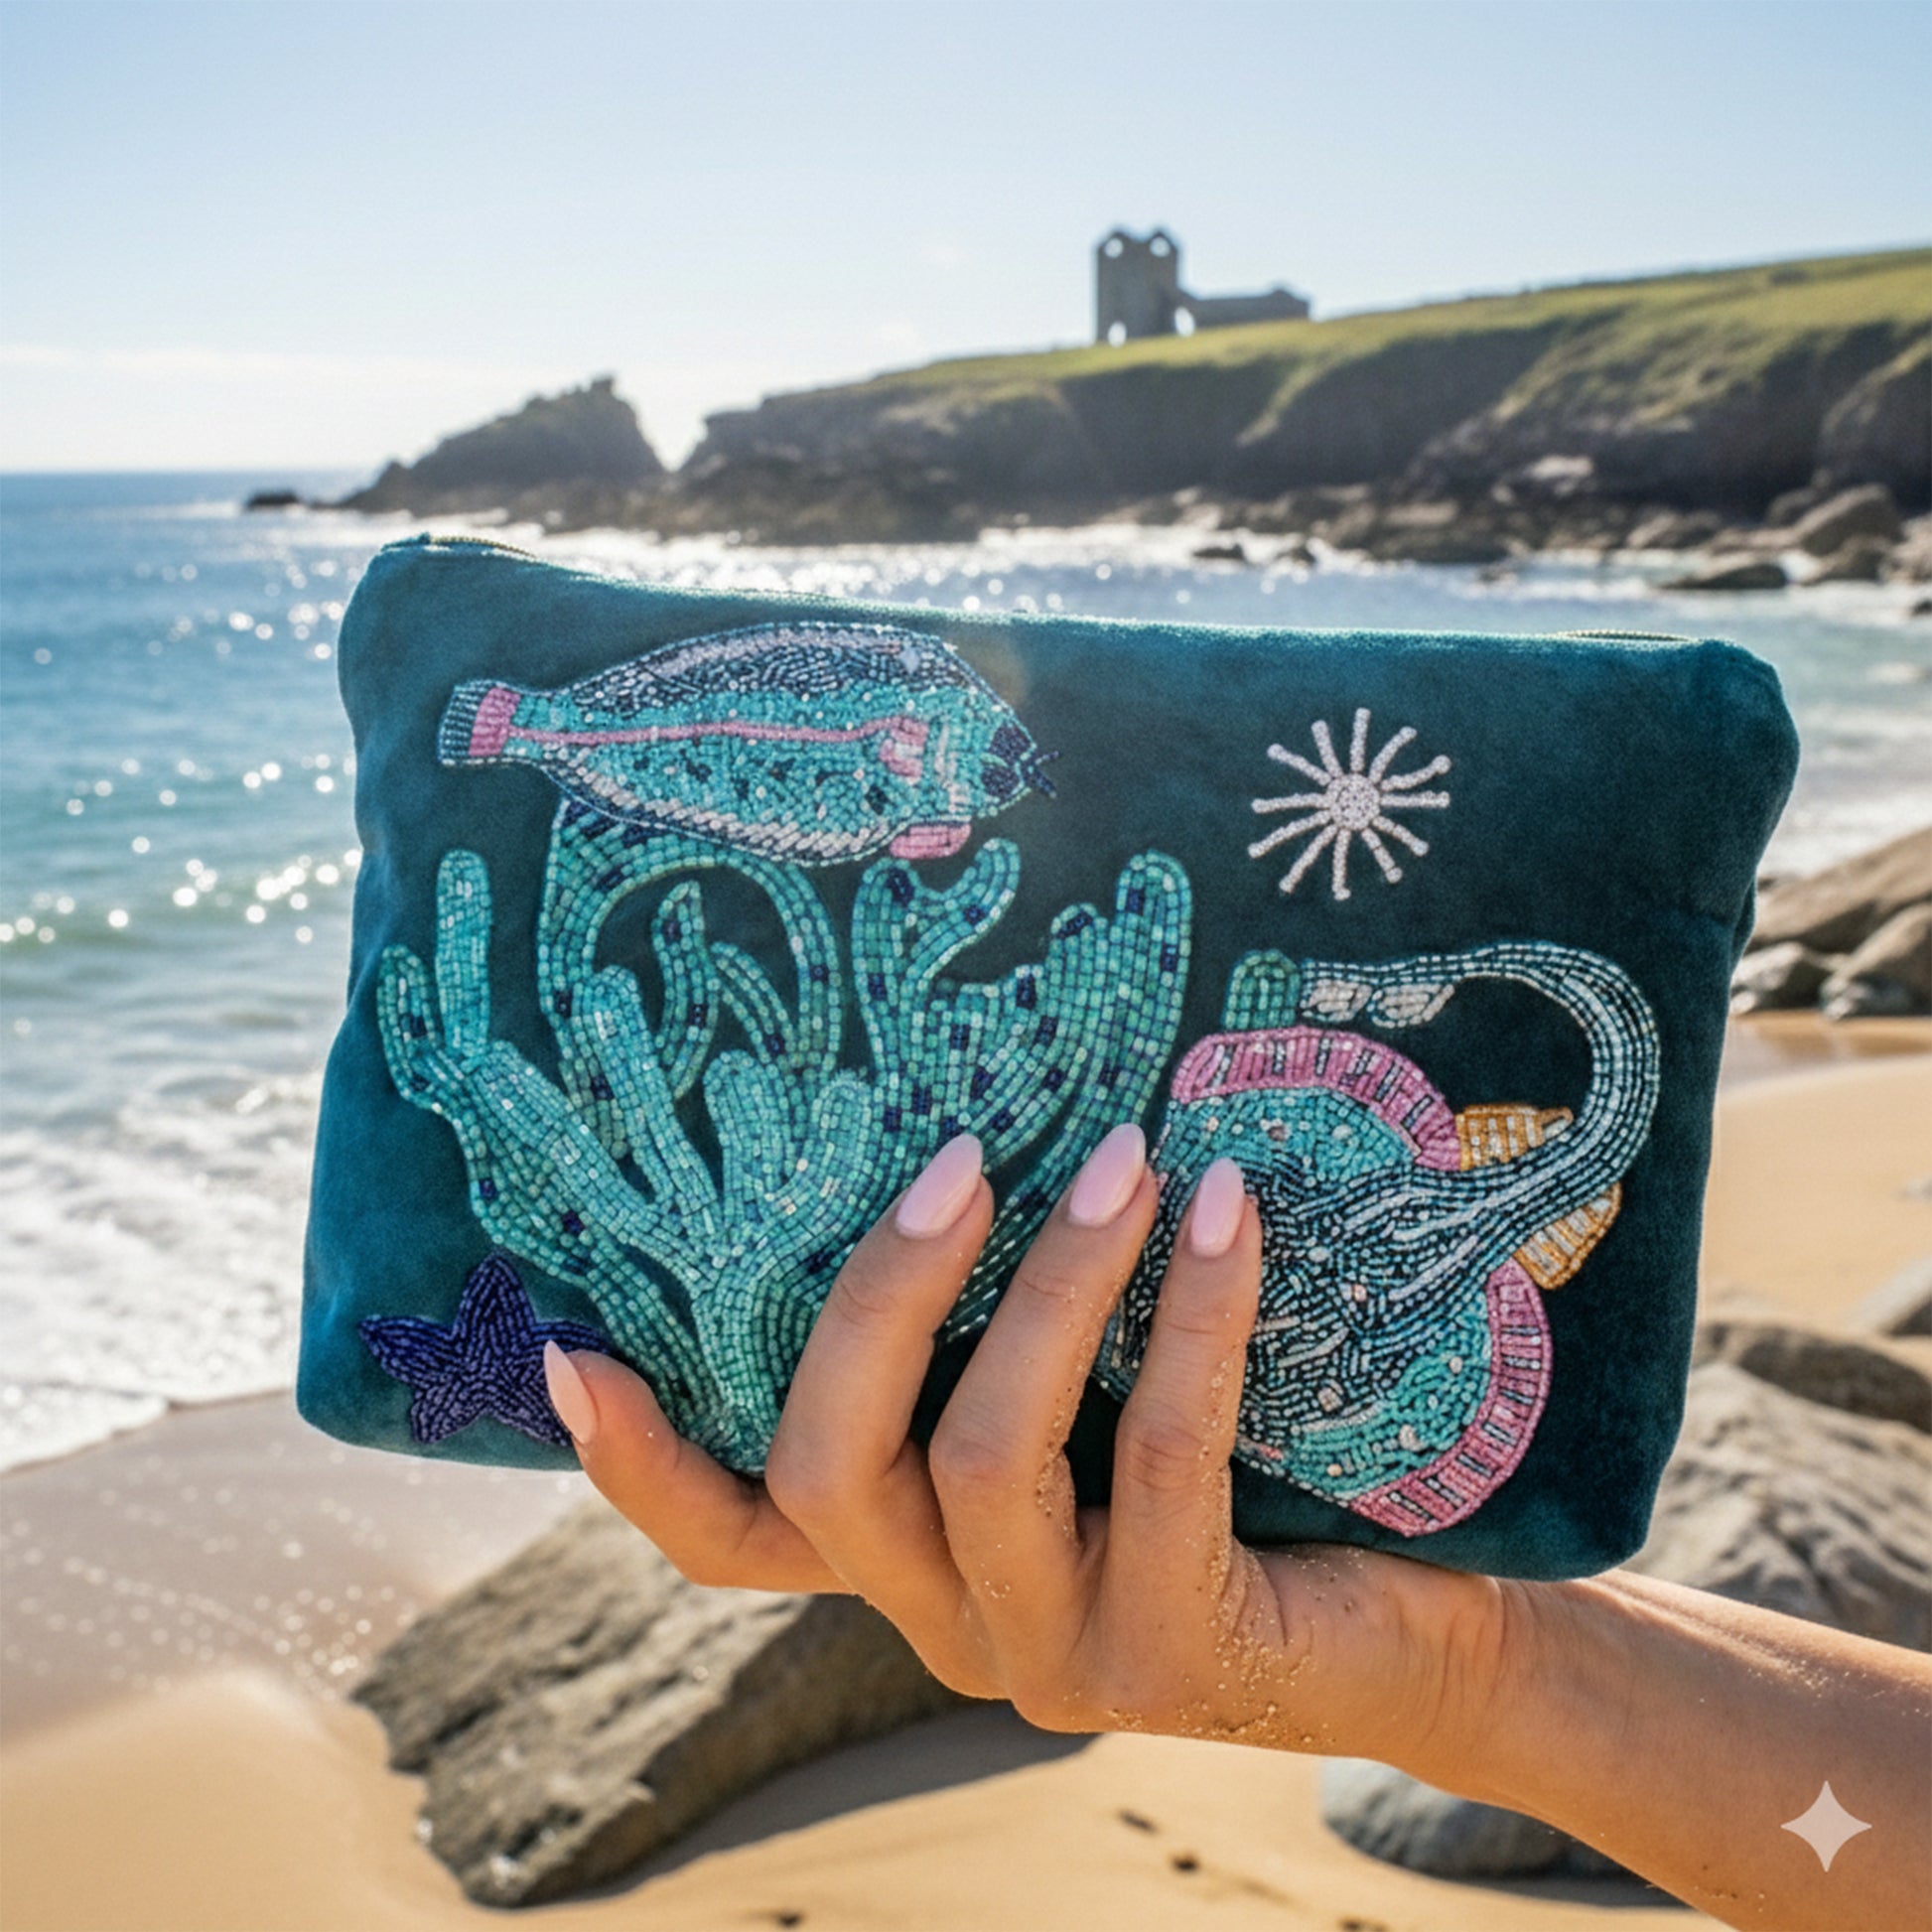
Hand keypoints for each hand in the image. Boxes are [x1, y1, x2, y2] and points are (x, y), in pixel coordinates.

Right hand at [543, 1127, 1510, 1769]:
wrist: (1413, 1618)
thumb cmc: (1242, 1476)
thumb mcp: (1091, 1403)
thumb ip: (1007, 1333)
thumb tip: (961, 1131)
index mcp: (906, 1560)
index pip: (732, 1541)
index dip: (637, 1466)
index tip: (568, 1350)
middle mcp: (947, 1622)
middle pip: (828, 1469)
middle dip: (881, 1295)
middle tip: (960, 1153)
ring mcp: (1051, 1655)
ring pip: (983, 1453)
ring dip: (1055, 1282)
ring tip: (1125, 1154)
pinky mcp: (1176, 1653)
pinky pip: (1158, 1453)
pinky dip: (1189, 1312)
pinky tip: (1226, 1211)